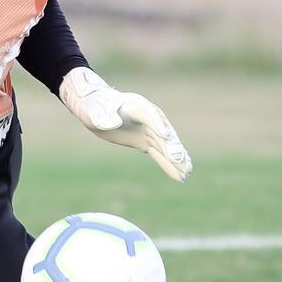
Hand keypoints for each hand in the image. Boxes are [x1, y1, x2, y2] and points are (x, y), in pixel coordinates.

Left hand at [58, 67, 192, 182]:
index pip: (150, 115)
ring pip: (165, 146)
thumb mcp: (94, 111)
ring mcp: (148, 130)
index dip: (158, 125)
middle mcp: (147, 118)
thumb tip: (114, 123)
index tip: (167, 136)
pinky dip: (169, 164)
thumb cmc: (94, 106)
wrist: (94, 107)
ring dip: (176, 159)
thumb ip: (104, 116)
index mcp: (136, 105)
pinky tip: (180, 175)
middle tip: (181, 159)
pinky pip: (159, 154)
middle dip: (172, 146)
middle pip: (162, 133)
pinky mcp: (144, 141)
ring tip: (188, 171)